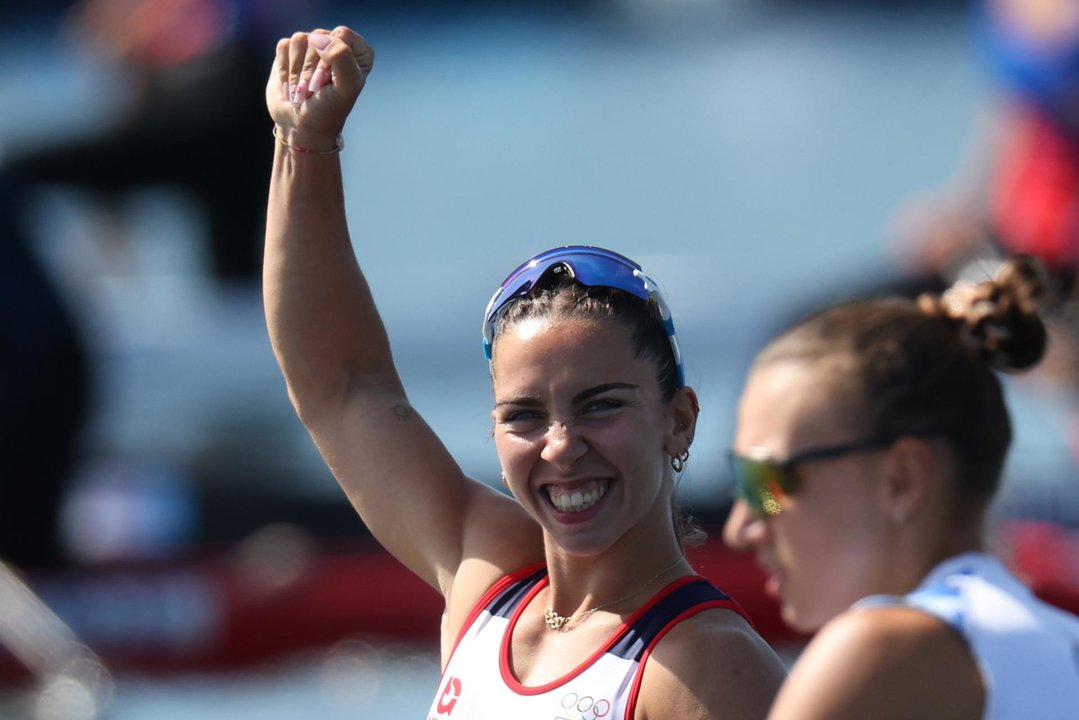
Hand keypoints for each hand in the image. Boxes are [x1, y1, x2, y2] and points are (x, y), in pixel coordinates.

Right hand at [266, 26, 374, 148]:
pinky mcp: (291, 51)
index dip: (331, 60)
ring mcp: (313, 46)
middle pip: (318, 37)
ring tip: (302, 90)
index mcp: (359, 52)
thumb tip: (319, 37)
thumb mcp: (346, 87)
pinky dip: (285, 68)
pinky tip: (291, 84)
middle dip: (312, 69)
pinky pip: (283, 46)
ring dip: (297, 71)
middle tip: (314, 91)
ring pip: (299, 39)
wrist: (301, 125)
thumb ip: (342, 57)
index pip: (341, 35)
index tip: (330, 82)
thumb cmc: (328, 109)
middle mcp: (337, 44)